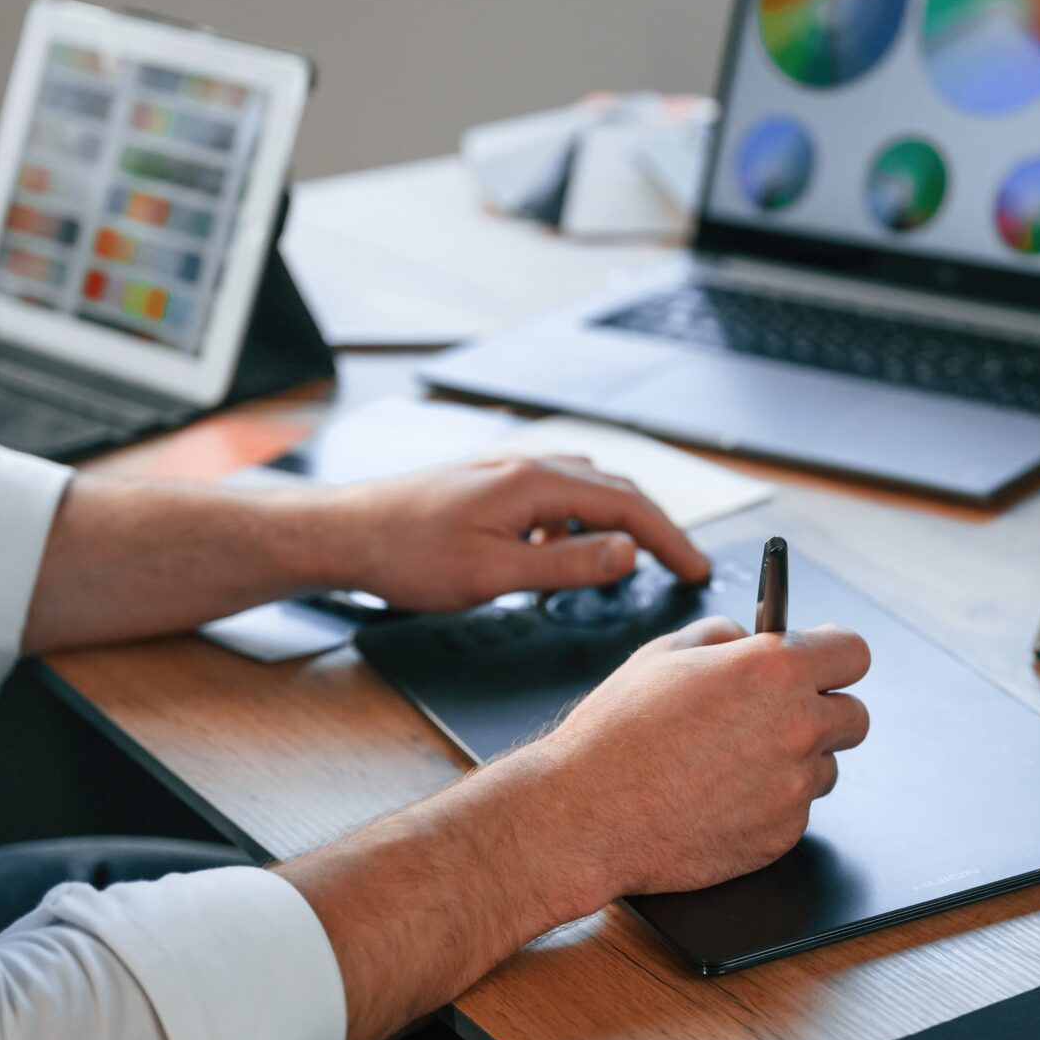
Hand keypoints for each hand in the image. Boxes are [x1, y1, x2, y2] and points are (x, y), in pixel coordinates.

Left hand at [321, 455, 710, 611]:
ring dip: (615, 522)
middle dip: (655, 528)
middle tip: (681, 565)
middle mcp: (527, 465)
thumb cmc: (405, 555)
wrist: (343, 534)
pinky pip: (554, 495)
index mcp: (535, 483)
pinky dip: (577, 522)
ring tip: (626, 564)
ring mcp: (508, 471)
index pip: (628, 505)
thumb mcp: (494, 574)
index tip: (696, 569)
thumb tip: (627, 553)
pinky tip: (558, 553)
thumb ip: (566, 565)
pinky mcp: (492, 484)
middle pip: (615, 489)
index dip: (670, 539)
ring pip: (586, 489)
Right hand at [511, 615, 871, 911]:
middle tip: (780, 715)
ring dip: (796, 762)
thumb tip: (748, 637)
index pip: (853, 652)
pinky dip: (770, 804)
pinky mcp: (782, 835)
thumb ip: (722, 635)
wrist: (587, 815)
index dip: (833, 655)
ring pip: (825, 767)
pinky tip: (721, 797)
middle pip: (855, 716)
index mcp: (774, 670)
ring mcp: (794, 787)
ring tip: (733, 762)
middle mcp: (798, 727)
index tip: (822, 662)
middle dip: (824, 711)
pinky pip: (796, 811)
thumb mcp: (664, 653)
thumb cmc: (617, 733)